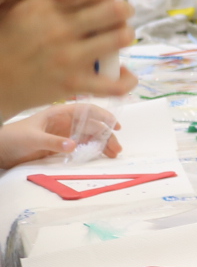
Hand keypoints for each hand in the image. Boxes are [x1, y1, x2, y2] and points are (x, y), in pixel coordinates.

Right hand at [0, 0, 137, 116]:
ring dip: (126, 35)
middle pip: (114, 10)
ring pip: (120, 39)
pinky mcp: (73, 85)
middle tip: (122, 11)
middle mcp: (59, 29)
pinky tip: (126, 74)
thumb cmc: (7, 39)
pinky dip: (126, 80)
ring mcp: (68, 58)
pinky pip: (113, 84)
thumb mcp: (17, 8)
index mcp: (45, 6)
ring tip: (121, 35)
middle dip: (124, 8)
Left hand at [0, 103, 122, 167]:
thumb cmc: (12, 138)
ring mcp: (64, 134)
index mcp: (59, 113)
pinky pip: (82, 146)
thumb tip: (73, 146)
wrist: (1, 149)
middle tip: (116, 149)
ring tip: (112, 154)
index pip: (87, 110)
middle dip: (106, 135)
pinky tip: (100, 155)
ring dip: (102, 143)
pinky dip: (93, 150)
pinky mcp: (62, 145)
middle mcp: (65, 122)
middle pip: (92, 125)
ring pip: (90, 136)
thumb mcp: (32, 138)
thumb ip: (53, 142)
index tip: (115, 126)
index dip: (103, 116)